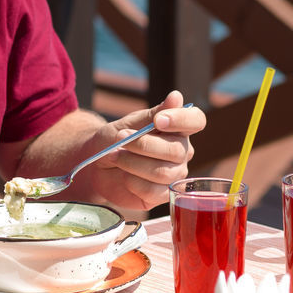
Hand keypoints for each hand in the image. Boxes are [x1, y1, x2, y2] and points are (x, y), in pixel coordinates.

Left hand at [89, 90, 205, 209]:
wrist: (96, 164)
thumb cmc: (115, 139)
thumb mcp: (129, 123)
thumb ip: (152, 114)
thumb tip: (177, 97)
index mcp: (177, 129)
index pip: (196, 120)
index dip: (182, 120)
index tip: (158, 121)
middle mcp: (182, 151)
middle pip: (176, 150)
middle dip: (144, 144)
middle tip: (121, 138)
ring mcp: (174, 174)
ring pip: (164, 172)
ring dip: (134, 162)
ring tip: (115, 156)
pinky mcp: (161, 195)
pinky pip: (154, 191)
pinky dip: (133, 182)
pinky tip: (124, 176)